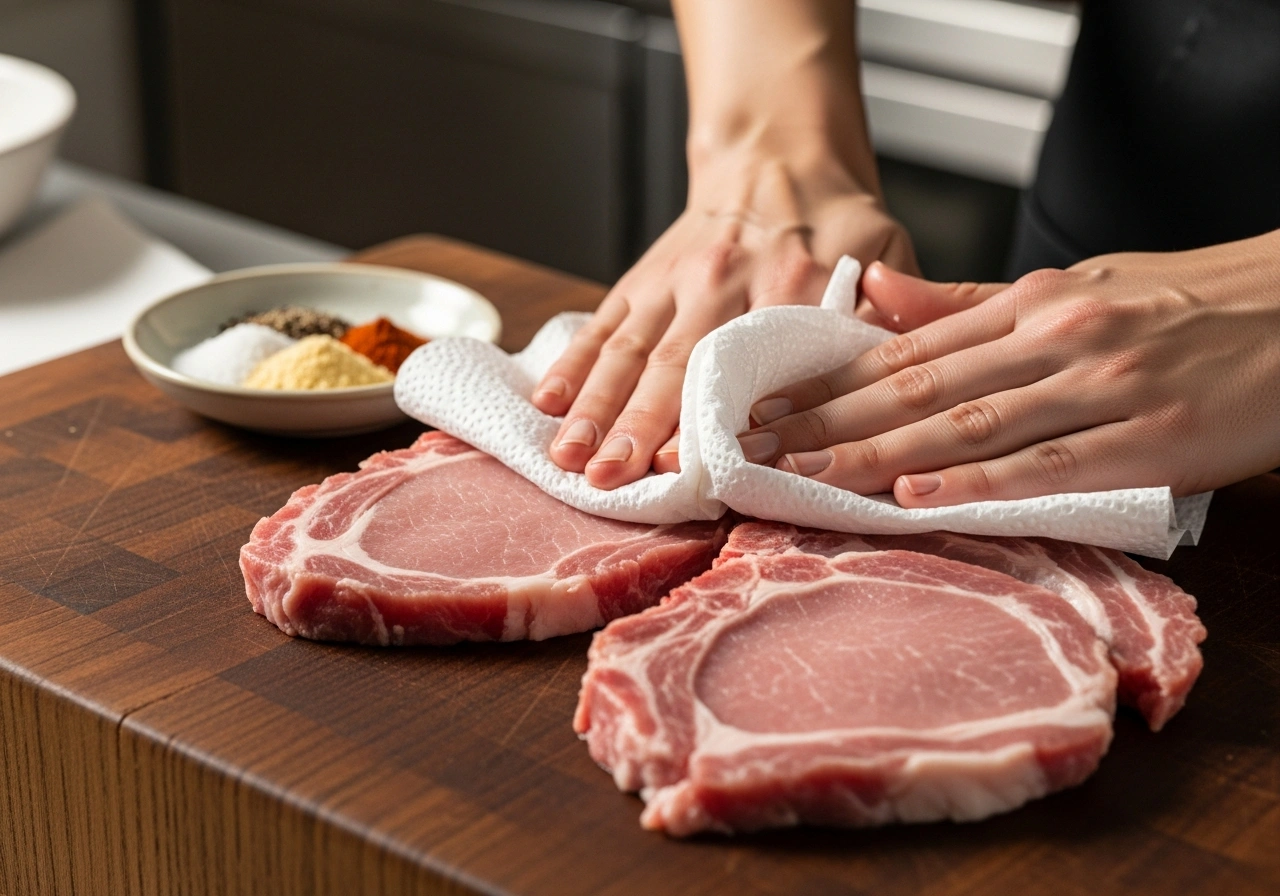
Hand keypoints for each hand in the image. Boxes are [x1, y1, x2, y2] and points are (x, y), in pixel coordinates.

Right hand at [533, 152, 916, 487]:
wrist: (778, 156)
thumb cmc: (838, 224)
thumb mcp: (885, 255)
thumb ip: (888, 315)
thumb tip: (882, 380)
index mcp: (789, 286)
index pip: (746, 362)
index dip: (711, 415)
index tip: (682, 464)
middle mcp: (722, 284)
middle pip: (675, 364)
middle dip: (636, 426)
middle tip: (607, 480)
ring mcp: (673, 284)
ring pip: (628, 350)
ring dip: (595, 407)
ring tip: (567, 458)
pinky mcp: (641, 281)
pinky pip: (602, 325)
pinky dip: (571, 363)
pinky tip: (547, 403)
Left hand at [737, 236, 1279, 504]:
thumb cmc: (1182, 305)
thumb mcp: (1072, 287)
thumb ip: (966, 300)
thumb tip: (873, 292)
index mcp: (1028, 305)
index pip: (905, 350)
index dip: (828, 384)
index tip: (767, 409)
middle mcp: (1051, 340)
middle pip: (918, 388)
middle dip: (828, 424)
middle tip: (756, 451)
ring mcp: (1101, 387)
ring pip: (968, 425)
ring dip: (878, 454)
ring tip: (806, 477)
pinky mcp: (1150, 439)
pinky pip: (1050, 464)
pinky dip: (982, 482)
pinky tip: (919, 496)